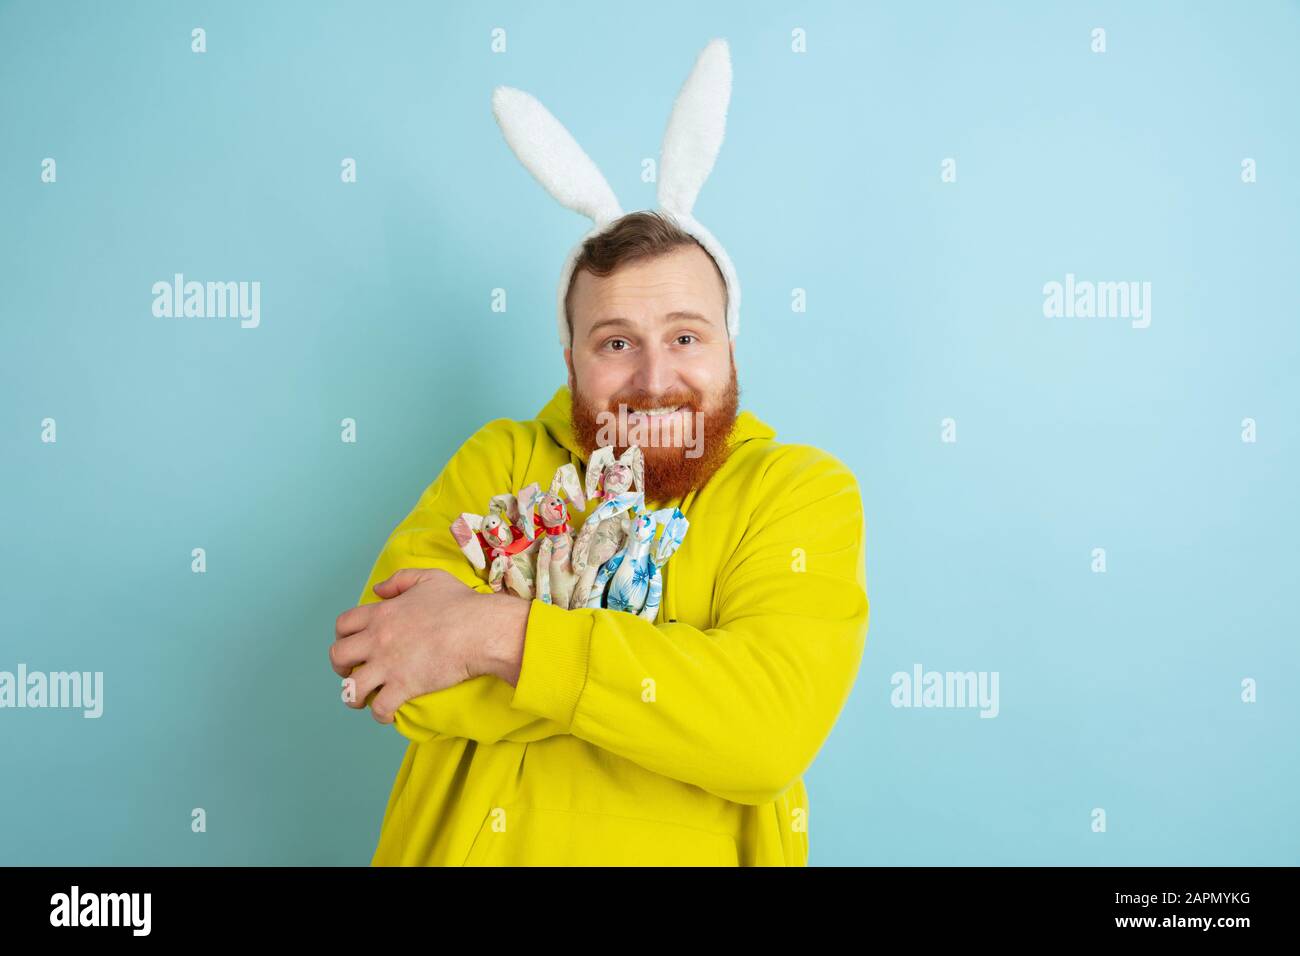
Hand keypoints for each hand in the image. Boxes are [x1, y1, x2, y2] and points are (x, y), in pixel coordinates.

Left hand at [331, 568, 529, 723]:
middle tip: (352, 671)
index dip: (342, 636)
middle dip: (340, 667)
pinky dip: (381, 714)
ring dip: (352, 696)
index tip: (352, 643)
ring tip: (363, 699)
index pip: (343, 624)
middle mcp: (378, 639)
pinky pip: (380, 708)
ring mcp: (388, 665)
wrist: (480, 630)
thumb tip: (378, 590)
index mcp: (381, 613)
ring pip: (351, 687)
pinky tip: (389, 714)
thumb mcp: (429, 578)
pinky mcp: (404, 686)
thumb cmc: (460, 603)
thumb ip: (400, 580)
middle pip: (338, 656)